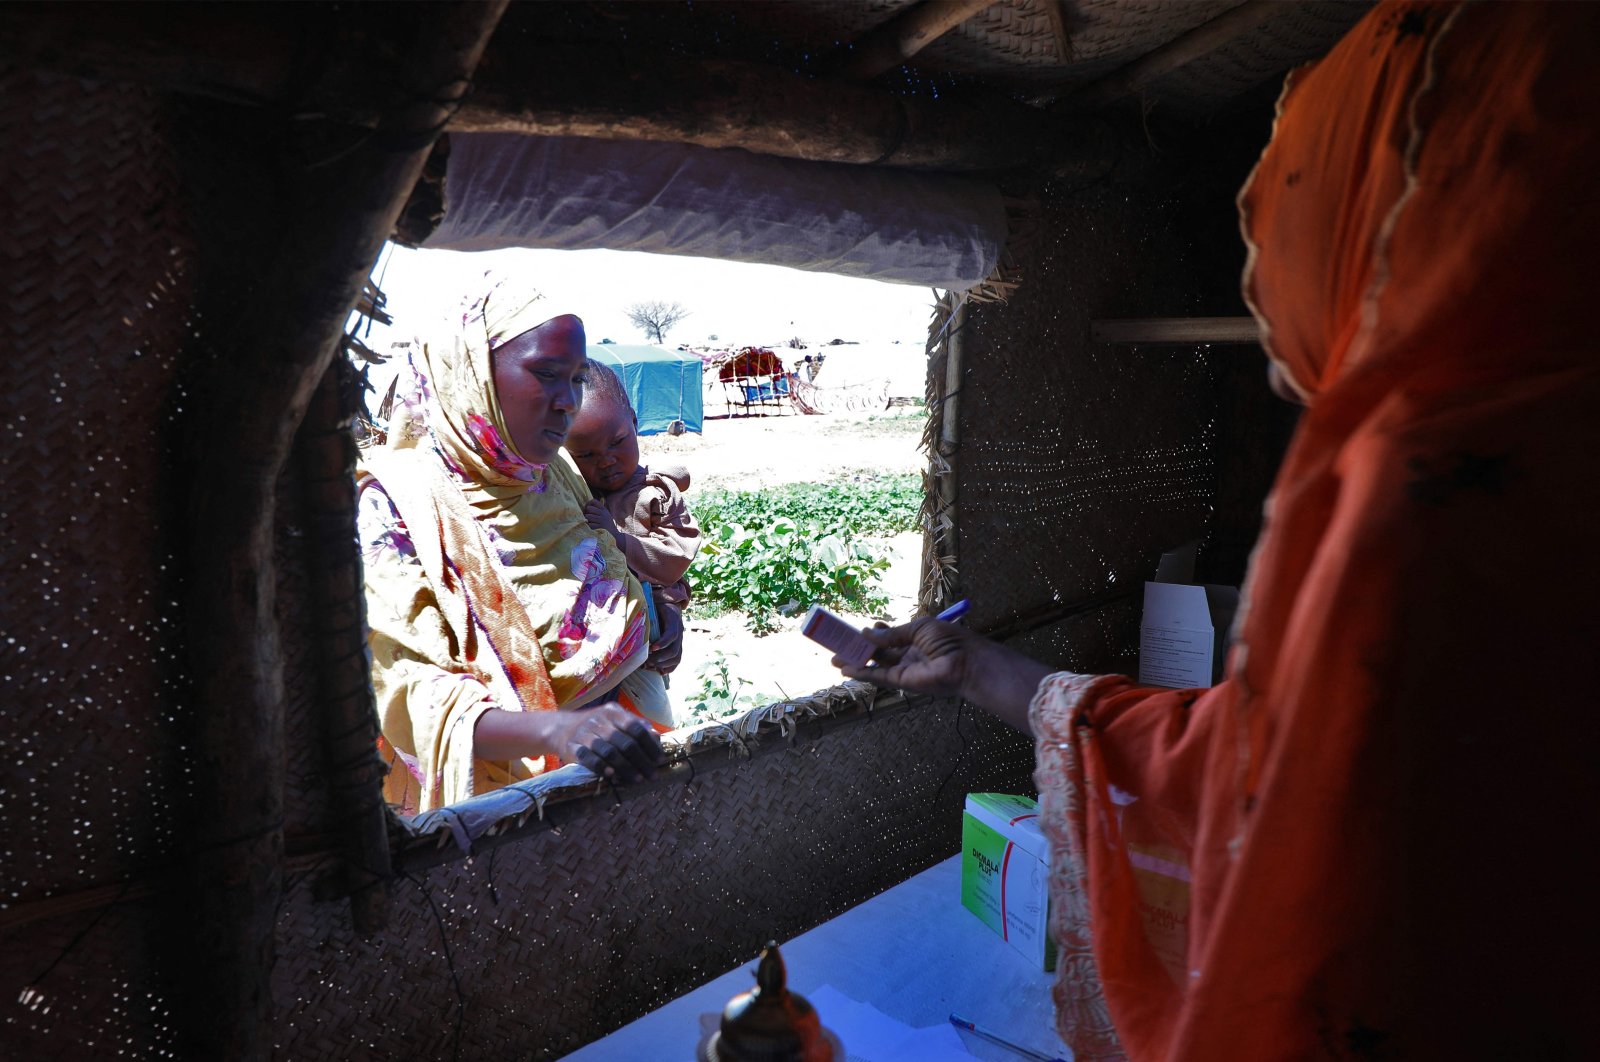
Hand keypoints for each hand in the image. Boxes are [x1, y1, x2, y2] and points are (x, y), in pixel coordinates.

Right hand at [552, 702, 664, 783]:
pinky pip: (589, 759)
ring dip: (626, 768)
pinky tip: (613, 775)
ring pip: (609, 752)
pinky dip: (602, 767)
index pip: (637, 728)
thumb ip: (636, 726)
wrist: (560, 728)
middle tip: (652, 775)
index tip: (659, 759)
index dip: (650, 745)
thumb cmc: (596, 726)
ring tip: (637, 779)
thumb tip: (657, 738)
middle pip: (625, 743)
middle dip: (642, 761)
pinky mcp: (572, 747)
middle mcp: (599, 721)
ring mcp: (585, 734)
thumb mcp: (615, 719)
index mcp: (613, 712)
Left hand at [584, 499, 619, 538]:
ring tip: (588, 521)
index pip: (594, 501)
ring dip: (587, 519)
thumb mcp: (606, 515)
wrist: (614, 534)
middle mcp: (603, 513)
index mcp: (604, 509)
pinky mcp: (601, 526)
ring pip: (588, 516)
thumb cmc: (608, 524)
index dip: (588, 503)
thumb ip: (600, 510)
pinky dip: (589, 526)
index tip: (587, 508)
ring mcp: (602, 520)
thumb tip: (588, 505)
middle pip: (589, 508)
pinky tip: (590, 526)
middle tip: (586, 516)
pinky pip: (590, 524)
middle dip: (586, 512)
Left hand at [646, 602, 683, 673]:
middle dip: (660, 658)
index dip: (663, 643)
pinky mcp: (678, 647)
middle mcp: (679, 632)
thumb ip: (646, 611)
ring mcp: (680, 641)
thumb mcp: (654, 605)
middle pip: (674, 650)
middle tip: (647, 661)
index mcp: (674, 620)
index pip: (671, 635)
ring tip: (650, 666)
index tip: (652, 648)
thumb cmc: (658, 606)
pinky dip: (669, 668)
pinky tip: (659, 671)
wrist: (670, 606)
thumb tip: (632, 615)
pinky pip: (677, 660)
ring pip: (676, 657)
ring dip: (663, 664)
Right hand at [835, 617, 973, 698]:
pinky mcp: (901, 682)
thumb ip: (893, 634)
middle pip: (879, 651)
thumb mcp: (918, 628)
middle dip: (860, 647)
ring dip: (855, 661)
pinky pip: (878, 677)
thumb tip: (868, 632)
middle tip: (841, 643)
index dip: (876, 633)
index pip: (891, 636)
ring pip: (874, 665)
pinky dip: (862, 673)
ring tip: (835, 657)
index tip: (862, 629)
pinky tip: (846, 669)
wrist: (964, 663)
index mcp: (915, 639)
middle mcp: (908, 654)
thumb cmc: (948, 640)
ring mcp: (903, 669)